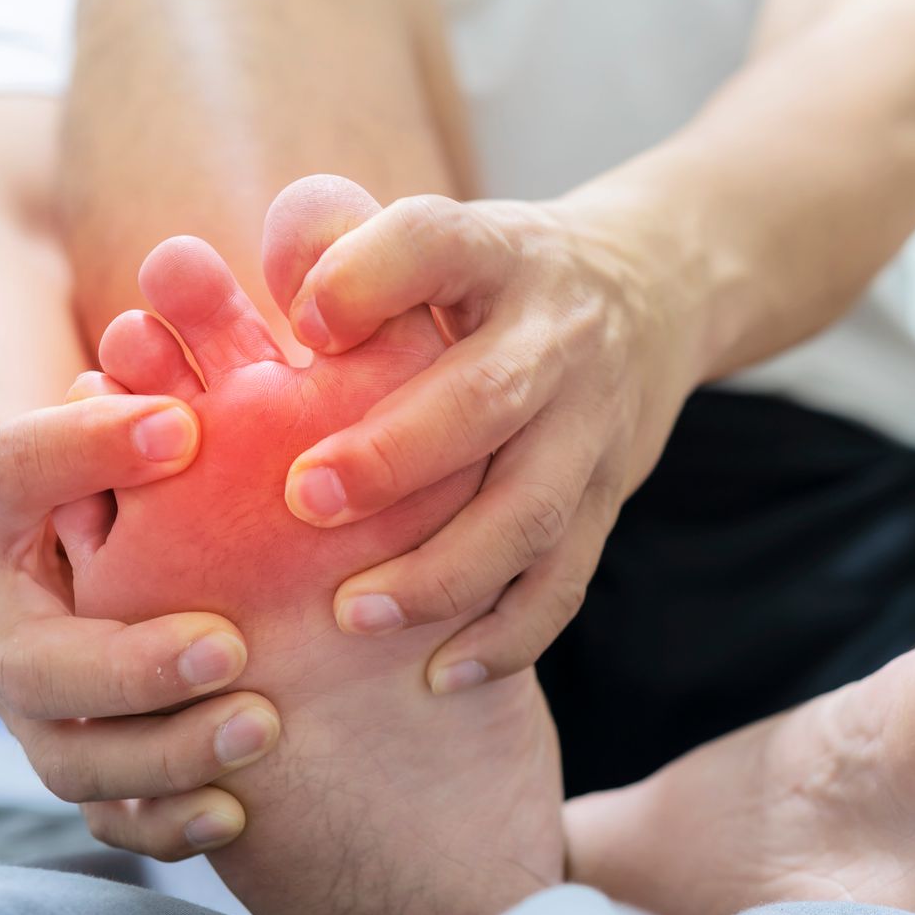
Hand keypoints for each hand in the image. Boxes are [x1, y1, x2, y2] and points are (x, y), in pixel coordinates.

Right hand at [0, 391, 278, 859]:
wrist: (70, 540)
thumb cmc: (111, 454)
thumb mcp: (114, 410)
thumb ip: (134, 409)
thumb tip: (183, 426)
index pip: (13, 473)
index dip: (88, 450)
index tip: (186, 430)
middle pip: (40, 669)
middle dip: (133, 668)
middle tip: (232, 648)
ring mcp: (28, 709)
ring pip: (74, 762)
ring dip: (167, 754)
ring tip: (262, 726)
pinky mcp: (80, 760)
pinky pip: (109, 820)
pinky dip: (165, 825)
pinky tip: (237, 812)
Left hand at [267, 179, 701, 690]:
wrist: (652, 291)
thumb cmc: (489, 279)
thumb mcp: (434, 238)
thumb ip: (343, 251)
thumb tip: (263, 286)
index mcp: (496, 254)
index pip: (437, 244)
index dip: (366, 280)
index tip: (300, 325)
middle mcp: (556, 337)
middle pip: (487, 397)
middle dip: (394, 456)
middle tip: (304, 500)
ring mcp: (592, 426)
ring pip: (529, 510)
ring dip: (442, 571)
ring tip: (352, 614)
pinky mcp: (608, 499)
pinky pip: (565, 580)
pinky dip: (507, 636)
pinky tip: (439, 675)